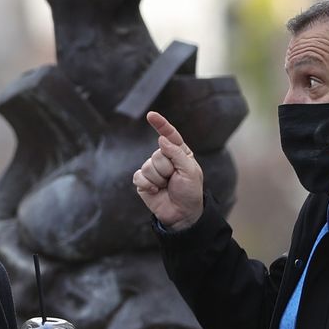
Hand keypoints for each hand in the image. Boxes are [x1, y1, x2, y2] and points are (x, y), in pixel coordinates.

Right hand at [133, 111, 203, 230]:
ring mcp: (153, 169)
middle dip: (166, 169)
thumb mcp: (190, 171)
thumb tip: (161, 139)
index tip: (151, 115)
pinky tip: (155, 191)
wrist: (182, 214)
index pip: (169, 135)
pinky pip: (139, 176)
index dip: (160, 124)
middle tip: (174, 180)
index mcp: (179, 152)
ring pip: (148, 166)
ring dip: (159, 179)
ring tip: (166, 186)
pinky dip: (147, 184)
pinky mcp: (143, 181)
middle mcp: (165, 158)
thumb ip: (177, 153)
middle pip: (157, 154)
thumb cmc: (190, 191)